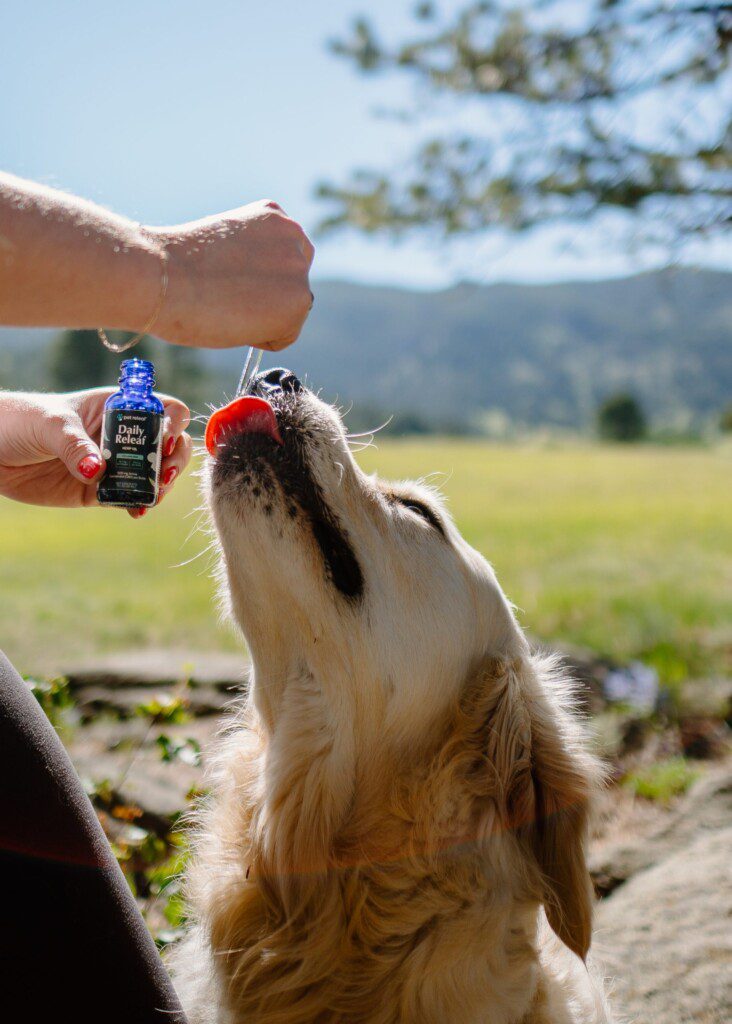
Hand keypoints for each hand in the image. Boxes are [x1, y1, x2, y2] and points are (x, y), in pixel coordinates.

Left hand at [0, 389, 191, 514]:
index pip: (163, 409)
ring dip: (160, 486)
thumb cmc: (21, 421)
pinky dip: (139, 504)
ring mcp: (114, 464)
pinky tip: (135, 510)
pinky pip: (129, 497)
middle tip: (163, 475)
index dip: (173, 424)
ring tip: (150, 497)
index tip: (164, 441)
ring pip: (154, 474)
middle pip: (170, 444)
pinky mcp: (99, 491)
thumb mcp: (50, 424)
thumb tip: (98, 471)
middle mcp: (123, 435)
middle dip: (174, 460)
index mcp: (118, 407)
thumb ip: (75, 445)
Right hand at [150, 200, 314, 350]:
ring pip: (290, 313)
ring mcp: (299, 269)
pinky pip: (284, 337)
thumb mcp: (222, 246)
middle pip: (291, 286)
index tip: (225, 282)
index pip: (280, 261)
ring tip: (226, 306)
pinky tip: (233, 320)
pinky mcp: (299, 301)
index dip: (252, 281)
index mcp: (272, 214)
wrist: (163, 276)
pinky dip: (259, 340)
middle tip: (225, 300)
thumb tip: (257, 291)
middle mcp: (294, 235)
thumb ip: (249, 260)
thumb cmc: (176, 266)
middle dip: (265, 300)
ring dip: (261, 320)